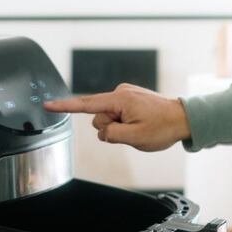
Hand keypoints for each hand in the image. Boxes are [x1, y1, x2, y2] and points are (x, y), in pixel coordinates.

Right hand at [43, 83, 190, 150]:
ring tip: (139, 127)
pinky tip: (139, 123)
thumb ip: (111, 135)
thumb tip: (102, 131)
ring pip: (108, 118)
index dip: (64, 106)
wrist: (184, 118)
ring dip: (119, 127)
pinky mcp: (128, 99)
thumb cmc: (163, 127)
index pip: (85, 104)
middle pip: (99, 117)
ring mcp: (124, 94)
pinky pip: (116, 115)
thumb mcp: (136, 138)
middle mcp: (119, 93)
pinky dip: (124, 123)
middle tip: (133, 131)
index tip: (47, 105)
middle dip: (110, 129)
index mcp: (120, 99)